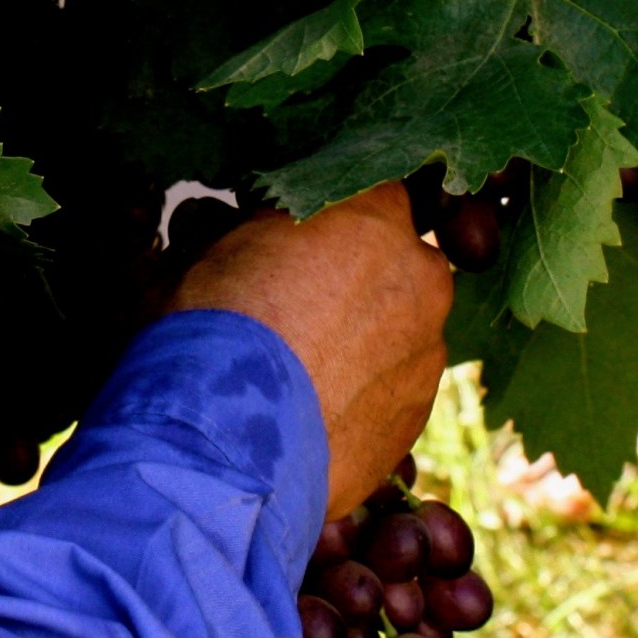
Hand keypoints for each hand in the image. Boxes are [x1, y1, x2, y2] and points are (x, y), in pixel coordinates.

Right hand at [166, 183, 451, 515]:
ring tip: (301, 370)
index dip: (335, 216)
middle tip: (299, 303)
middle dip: (359, 275)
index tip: (300, 239)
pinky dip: (361, 394)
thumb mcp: (210, 248)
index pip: (374, 191)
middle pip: (398, 261)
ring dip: (364, 338)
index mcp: (375, 218)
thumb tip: (256, 227)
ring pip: (400, 329)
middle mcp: (419, 277)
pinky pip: (391, 389)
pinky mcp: (417, 417)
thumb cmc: (211, 329)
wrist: (227, 446)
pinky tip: (311, 411)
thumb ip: (255, 228)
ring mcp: (427, 352)